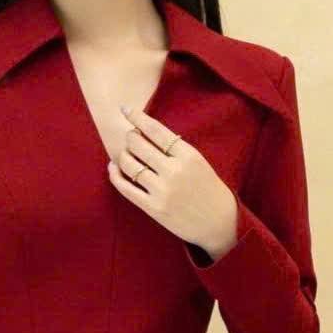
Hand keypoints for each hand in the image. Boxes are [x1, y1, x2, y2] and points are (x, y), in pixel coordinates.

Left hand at [107, 105, 238, 260]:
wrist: (219, 223)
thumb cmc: (208, 190)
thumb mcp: (198, 163)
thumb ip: (176, 149)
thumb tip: (147, 133)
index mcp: (188, 155)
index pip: (155, 130)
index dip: (137, 117)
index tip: (125, 109)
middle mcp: (174, 171)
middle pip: (138, 144)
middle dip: (130, 138)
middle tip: (130, 138)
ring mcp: (162, 191)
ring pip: (129, 164)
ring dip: (122, 156)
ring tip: (124, 155)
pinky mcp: (153, 208)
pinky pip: (126, 188)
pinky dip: (115, 176)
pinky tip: (114, 169)